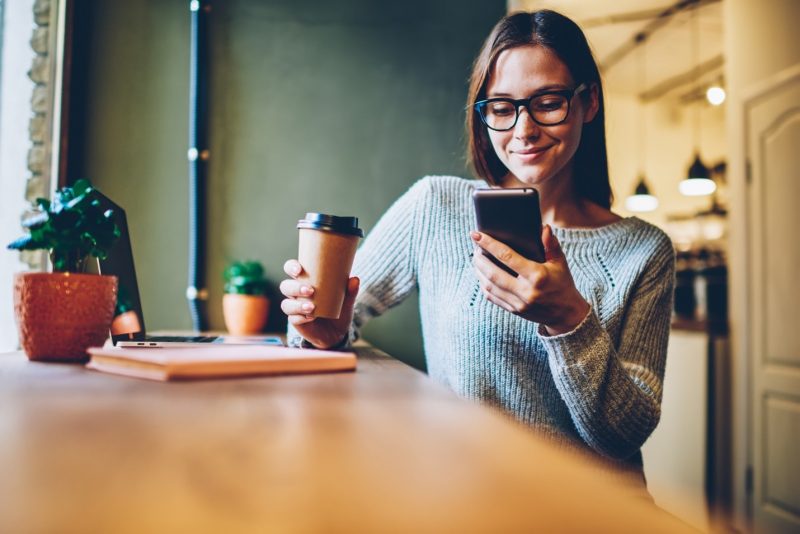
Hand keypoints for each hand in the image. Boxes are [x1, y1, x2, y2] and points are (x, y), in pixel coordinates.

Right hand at [279, 259, 359, 348]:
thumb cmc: (338, 309)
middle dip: (295, 287)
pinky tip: (311, 317)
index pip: (291, 269)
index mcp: (305, 281)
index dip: (291, 267)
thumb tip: (355, 279)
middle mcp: (296, 294)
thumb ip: (350, 290)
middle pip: (285, 286)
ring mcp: (295, 308)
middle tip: (310, 290)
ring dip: (297, 304)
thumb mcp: (346, 300)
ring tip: (311, 307)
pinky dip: (301, 317)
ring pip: (286, 304)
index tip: (299, 269)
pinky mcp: (296, 322)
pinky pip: (293, 319)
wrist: (336, 332)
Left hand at [471, 225, 589, 334]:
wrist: (566, 313)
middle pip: (492, 273)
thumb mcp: (560, 262)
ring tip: (476, 258)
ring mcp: (518, 303)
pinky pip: (491, 297)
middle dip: (479, 258)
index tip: (476, 235)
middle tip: (475, 247)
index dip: (489, 244)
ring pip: (489, 286)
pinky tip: (481, 274)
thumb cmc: (562, 282)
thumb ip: (551, 244)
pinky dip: (483, 284)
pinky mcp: (513, 311)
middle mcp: (526, 291)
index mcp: (537, 276)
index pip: (507, 257)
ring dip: (478, 271)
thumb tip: (544, 228)